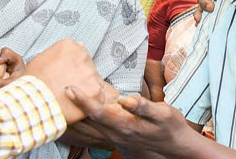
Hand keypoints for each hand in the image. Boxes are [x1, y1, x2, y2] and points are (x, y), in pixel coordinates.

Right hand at [25, 39, 106, 123]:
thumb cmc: (34, 81)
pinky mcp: (96, 90)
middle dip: (80, 76)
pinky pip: (97, 96)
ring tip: (68, 97)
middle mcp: (83, 55)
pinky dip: (88, 101)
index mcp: (69, 46)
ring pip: (93, 81)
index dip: (72, 68)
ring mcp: (91, 73)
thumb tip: (80, 44)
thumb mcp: (41, 58)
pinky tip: (76, 104)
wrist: (34, 100)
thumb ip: (60, 52)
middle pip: (87, 66)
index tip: (64, 76)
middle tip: (65, 86)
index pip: (78, 55)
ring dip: (85, 88)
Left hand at [66, 90, 203, 158]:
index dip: (82, 100)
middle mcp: (117, 135)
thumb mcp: (162, 113)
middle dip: (73, 106)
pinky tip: (79, 113)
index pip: (97, 112)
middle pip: (88, 121)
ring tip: (62, 100)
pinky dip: (84, 122)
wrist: (177, 147)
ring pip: (89, 128)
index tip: (69, 88)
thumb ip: (142, 106)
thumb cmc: (171, 126)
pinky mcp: (117, 140)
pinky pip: (95, 131)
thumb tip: (124, 99)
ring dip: (76, 115)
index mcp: (125, 126)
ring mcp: (116, 139)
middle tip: (58, 89)